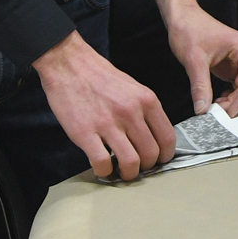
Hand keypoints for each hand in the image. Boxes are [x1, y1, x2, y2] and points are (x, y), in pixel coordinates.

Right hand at [33, 32, 175, 180]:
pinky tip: (102, 167)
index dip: (164, 156)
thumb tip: (154, 137)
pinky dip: (104, 171)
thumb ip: (145, 111)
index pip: (167, 137)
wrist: (70, 65)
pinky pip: (102, 163)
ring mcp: (108, 124)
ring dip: (128, 174)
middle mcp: (131, 113)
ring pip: (130, 162)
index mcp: (147, 101)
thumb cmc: (100, 77)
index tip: (158, 161)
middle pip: (151, 154)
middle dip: (146, 167)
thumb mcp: (134, 88)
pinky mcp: (85, 133)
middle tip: (137, 168)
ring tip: (120, 171)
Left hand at [147, 0, 237, 115]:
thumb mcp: (194, 60)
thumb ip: (200, 86)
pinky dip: (229, 94)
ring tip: (216, 107)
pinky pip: (235, 83)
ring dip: (233, 99)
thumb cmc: (189, 30)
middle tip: (219, 112)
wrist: (180, 17)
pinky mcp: (229, 64)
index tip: (228, 113)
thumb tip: (202, 110)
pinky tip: (215, 100)